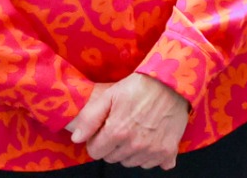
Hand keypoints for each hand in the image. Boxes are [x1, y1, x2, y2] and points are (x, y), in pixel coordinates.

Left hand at [67, 74, 188, 168]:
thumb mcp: (109, 95)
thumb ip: (90, 118)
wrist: (170, 83)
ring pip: (130, 162)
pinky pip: (150, 164)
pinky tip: (149, 138)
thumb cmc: (139, 86)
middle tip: (120, 126)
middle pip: (112, 158)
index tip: (103, 130)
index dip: (96, 141)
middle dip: (112, 145)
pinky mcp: (167, 153)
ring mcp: (152, 151)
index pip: (96, 152)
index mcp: (117, 132)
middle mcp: (134, 146)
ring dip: (128, 151)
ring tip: (135, 130)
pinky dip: (147, 155)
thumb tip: (76, 139)